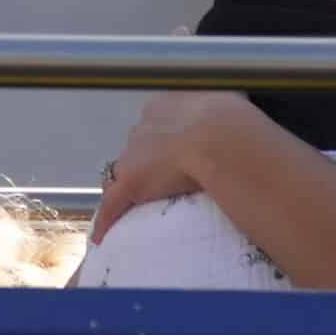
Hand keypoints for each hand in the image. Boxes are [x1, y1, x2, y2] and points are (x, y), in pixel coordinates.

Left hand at [89, 90, 251, 242]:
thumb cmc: (230, 120)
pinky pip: (112, 204)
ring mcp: (133, 155)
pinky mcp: (130, 184)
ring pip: (122, 171)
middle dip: (145, 160)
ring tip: (134, 202)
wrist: (218, 137)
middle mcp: (143, 126)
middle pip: (138, 145)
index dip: (162, 138)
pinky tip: (101, 235)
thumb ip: (222, 103)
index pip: (155, 123)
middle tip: (161, 177)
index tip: (172, 150)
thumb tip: (234, 104)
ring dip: (126, 184)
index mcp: (164, 106)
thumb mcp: (226, 99)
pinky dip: (106, 219)